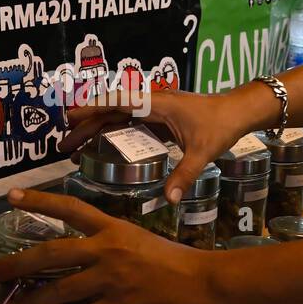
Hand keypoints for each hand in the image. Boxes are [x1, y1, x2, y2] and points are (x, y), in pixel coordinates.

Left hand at [0, 189, 222, 303]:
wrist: (204, 282)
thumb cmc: (176, 262)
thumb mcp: (140, 241)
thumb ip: (112, 246)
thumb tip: (88, 257)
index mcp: (112, 228)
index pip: (69, 208)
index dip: (39, 201)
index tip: (10, 197)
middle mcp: (107, 249)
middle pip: (51, 253)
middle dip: (17, 263)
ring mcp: (111, 278)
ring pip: (60, 291)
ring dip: (32, 303)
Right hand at [60, 84, 271, 202]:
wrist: (239, 110)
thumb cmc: (221, 124)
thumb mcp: (202, 151)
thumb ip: (184, 174)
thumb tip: (169, 200)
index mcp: (157, 104)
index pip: (117, 103)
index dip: (92, 110)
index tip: (70, 118)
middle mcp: (151, 104)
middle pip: (111, 112)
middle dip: (85, 127)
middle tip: (63, 146)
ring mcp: (154, 110)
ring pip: (117, 118)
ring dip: (96, 131)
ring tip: (76, 151)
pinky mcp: (159, 118)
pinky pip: (129, 125)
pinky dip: (113, 135)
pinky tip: (103, 149)